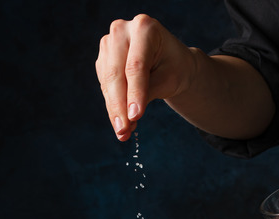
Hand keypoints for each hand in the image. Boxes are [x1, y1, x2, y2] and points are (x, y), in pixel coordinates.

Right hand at [96, 14, 196, 141]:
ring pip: (107, 82)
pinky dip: (112, 105)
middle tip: (123, 131)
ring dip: (114, 109)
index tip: (135, 117)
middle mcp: (122, 31)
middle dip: (119, 106)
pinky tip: (121, 121)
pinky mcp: (103, 58)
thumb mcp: (169, 79)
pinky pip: (105, 85)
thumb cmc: (175, 67)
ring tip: (124, 132)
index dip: (134, 93)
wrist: (171, 62)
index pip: (136, 66)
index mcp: (144, 28)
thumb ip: (149, 92)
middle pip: (116, 73)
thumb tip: (129, 117)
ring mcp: (109, 43)